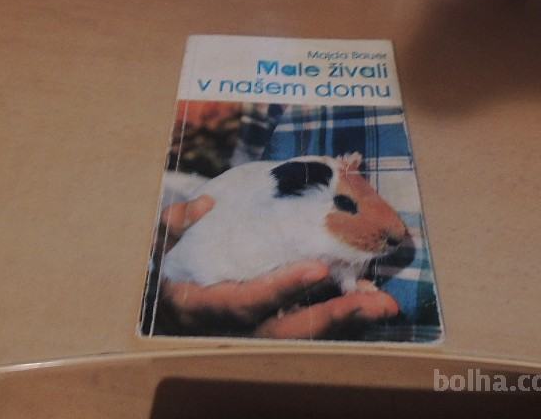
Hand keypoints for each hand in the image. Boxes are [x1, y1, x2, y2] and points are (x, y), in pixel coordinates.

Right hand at [156, 197, 398, 338]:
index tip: (317, 271)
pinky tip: (369, 302)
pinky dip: (338, 315)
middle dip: (332, 319)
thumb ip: (174, 225)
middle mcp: (233, 327)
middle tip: (376, 302)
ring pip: (303, 334)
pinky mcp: (271, 322)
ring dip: (345, 321)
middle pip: (286, 332)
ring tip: (384, 305)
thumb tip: (205, 206)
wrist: (165, 291)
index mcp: (201, 305)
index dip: (278, 289)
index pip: (243, 303)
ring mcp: (254, 328)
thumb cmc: (163, 264)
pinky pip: (307, 324)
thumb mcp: (156, 242)